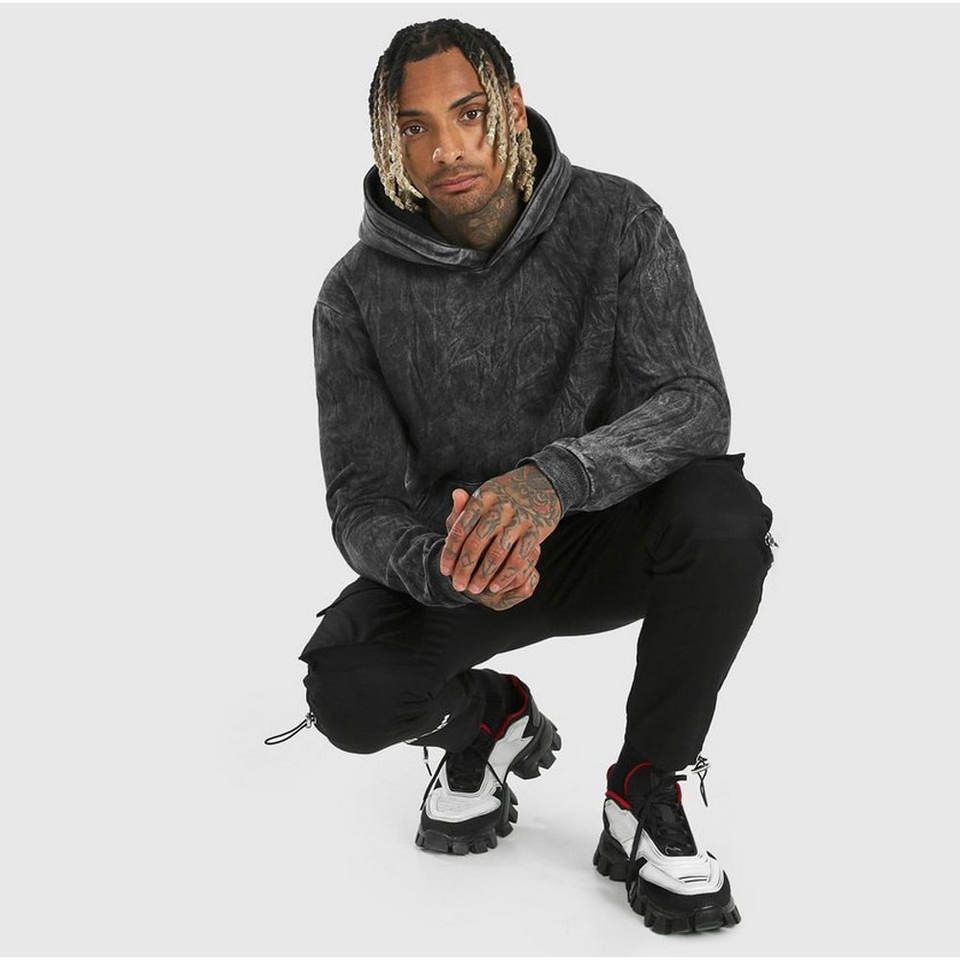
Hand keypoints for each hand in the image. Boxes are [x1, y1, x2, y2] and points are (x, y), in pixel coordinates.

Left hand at [440, 464, 560, 595]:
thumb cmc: (505, 496)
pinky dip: (505, 575)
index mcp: (483, 498)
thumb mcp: (485, 496)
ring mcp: (518, 519)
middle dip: (464, 568)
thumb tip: (454, 495)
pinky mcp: (535, 531)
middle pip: (475, 543)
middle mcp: (500, 507)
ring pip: (496, 554)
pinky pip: (517, 558)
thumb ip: (466, 505)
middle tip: (457, 585)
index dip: (450, 553)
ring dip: (483, 575)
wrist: (542, 484)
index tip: (444, 571)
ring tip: (474, 590)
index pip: (459, 530)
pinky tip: (495, 587)